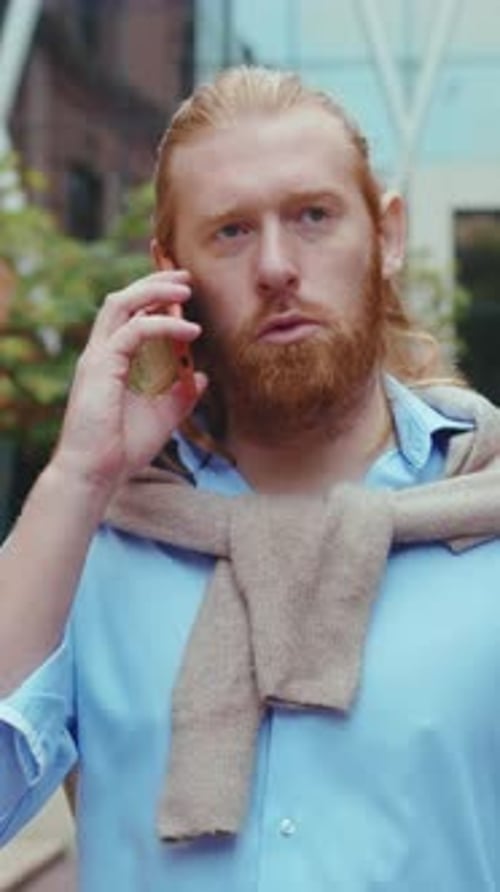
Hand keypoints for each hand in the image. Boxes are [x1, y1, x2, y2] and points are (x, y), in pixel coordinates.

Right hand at [52, 269, 205, 492]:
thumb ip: (182, 394)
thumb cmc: (123, 449)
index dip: (154, 298)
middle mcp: (102, 353)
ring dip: (154, 291)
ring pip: (122, 304)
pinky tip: (189, 331)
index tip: (185, 294)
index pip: (130, 315)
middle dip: (154, 284)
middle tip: (186, 279)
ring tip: (185, 291)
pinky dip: (162, 325)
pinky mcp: (101, 366)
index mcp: (113, 361)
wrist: (96, 474)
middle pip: (123, 300)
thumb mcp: (164, 417)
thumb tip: (203, 376)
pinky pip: (133, 331)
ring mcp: (98, 357)